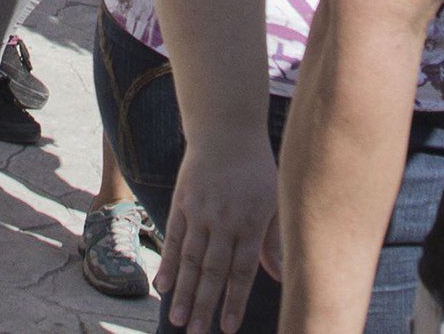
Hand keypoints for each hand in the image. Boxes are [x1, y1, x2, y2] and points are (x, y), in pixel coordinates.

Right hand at [156, 133, 282, 333]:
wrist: (227, 129)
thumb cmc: (257, 168)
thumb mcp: (274, 199)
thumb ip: (273, 240)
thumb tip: (280, 276)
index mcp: (251, 222)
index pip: (242, 271)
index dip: (234, 301)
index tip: (227, 329)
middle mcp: (225, 221)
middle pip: (213, 272)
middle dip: (205, 306)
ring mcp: (201, 212)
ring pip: (192, 260)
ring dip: (185, 293)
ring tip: (178, 320)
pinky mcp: (182, 203)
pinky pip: (174, 239)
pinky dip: (168, 264)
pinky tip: (163, 287)